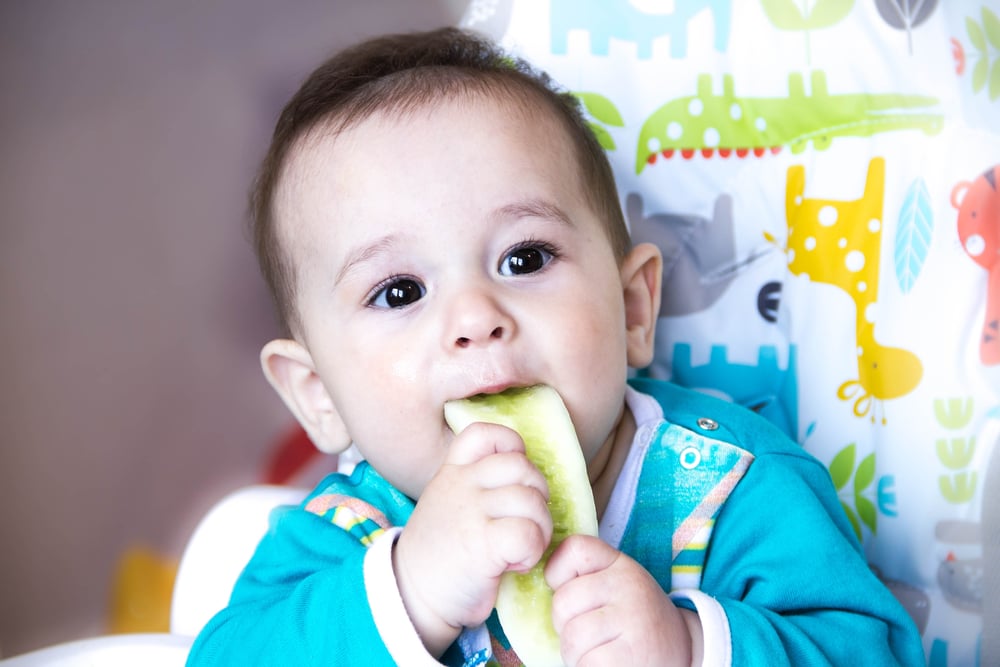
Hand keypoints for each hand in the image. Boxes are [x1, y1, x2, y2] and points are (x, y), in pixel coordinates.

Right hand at [392, 422, 553, 655]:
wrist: (413, 596)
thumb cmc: (443, 553)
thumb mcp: (449, 503)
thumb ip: (478, 484)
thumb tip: (530, 481)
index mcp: (453, 471)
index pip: (486, 434)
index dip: (513, 448)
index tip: (513, 479)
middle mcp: (460, 484)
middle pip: (523, 468)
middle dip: (538, 496)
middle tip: (525, 523)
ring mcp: (470, 511)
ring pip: (532, 501)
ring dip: (539, 529)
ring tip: (521, 548)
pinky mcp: (481, 543)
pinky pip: (528, 533)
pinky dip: (532, 551)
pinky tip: (515, 563)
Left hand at [546, 535, 702, 666]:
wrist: (682, 651)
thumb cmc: (633, 619)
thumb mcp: (616, 586)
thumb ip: (585, 577)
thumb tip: (534, 578)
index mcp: (621, 564)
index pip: (574, 549)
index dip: (558, 573)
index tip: (571, 592)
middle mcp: (629, 585)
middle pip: (563, 601)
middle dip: (565, 624)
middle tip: (588, 633)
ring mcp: (632, 620)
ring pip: (571, 636)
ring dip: (575, 653)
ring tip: (598, 650)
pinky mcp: (631, 655)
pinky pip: (586, 662)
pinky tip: (606, 663)